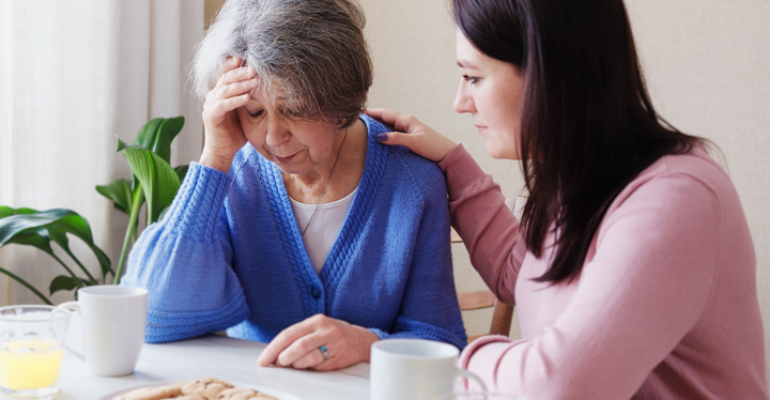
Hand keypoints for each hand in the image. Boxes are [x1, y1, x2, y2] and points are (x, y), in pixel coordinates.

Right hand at [199, 57, 257, 171]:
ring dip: (241, 84)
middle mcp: (212, 97)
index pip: (224, 74)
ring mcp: (210, 106)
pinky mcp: (210, 116)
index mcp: (219, 93)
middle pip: (225, 78)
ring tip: (255, 81)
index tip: (245, 58)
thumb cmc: (236, 133)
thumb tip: (265, 86)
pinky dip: (236, 100)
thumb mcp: (244, 112)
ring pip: (225, 90)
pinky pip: (223, 105)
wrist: (223, 151)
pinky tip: (247, 97)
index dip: (232, 65)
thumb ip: (248, 98)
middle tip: (255, 68)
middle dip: (241, 72)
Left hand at [256, 314, 378, 370]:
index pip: (289, 334)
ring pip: (307, 358)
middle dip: (282, 358)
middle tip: (277, 364)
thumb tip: (276, 353)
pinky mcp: (339, 358)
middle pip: (297, 346)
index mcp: (316, 320)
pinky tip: (309, 365)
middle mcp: (326, 331)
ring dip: (295, 365)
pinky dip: (309, 368)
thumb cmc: (334, 334)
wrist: (362, 340)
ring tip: (294, 365)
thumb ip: (299, 336)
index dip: (273, 348)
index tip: (263, 360)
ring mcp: (334, 345)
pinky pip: (318, 367)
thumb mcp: (318, 328)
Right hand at [365, 108, 456, 162]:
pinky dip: (383, 133)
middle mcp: (406, 123)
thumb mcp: (414, 142)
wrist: (447, 154)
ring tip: (363, 127)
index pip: (385, 113)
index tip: (357, 111)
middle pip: (384, 118)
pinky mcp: (409, 138)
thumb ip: (397, 138)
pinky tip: (377, 138)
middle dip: (371, 117)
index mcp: (406, 120)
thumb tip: (379, 137)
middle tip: (355, 118)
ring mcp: (407, 130)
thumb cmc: (434, 146)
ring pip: (388, 125)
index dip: (371, 112)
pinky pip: (392, 133)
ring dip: (376, 125)